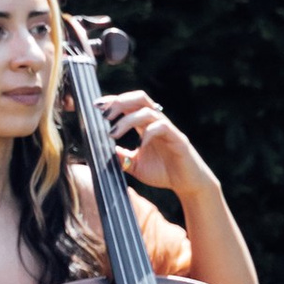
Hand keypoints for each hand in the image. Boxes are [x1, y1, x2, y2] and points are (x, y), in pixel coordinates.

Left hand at [97, 85, 217, 199]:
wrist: (188, 185)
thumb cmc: (164, 173)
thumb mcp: (136, 166)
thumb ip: (122, 158)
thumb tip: (103, 151)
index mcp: (146, 125)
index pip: (129, 104)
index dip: (113, 101)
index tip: (96, 106)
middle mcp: (157, 122)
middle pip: (140, 98)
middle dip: (120, 102)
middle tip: (104, 115)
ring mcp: (168, 129)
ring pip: (148, 111)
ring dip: (127, 120)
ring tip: (112, 134)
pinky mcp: (178, 139)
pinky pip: (162, 127)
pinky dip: (147, 133)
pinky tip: (138, 145)